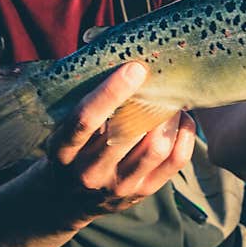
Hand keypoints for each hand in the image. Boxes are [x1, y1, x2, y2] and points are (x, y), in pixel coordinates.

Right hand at [43, 62, 194, 219]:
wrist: (68, 199)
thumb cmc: (71, 148)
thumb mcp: (61, 127)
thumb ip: (83, 96)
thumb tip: (110, 46)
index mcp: (64, 151)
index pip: (85, 120)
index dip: (110, 92)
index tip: (134, 68)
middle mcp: (90, 172)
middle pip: (126, 134)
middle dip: (150, 101)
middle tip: (162, 77)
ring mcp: (119, 186)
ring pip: (156, 147)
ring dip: (169, 117)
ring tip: (172, 99)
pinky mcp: (143, 192)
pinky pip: (174, 161)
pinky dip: (184, 134)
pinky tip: (181, 118)